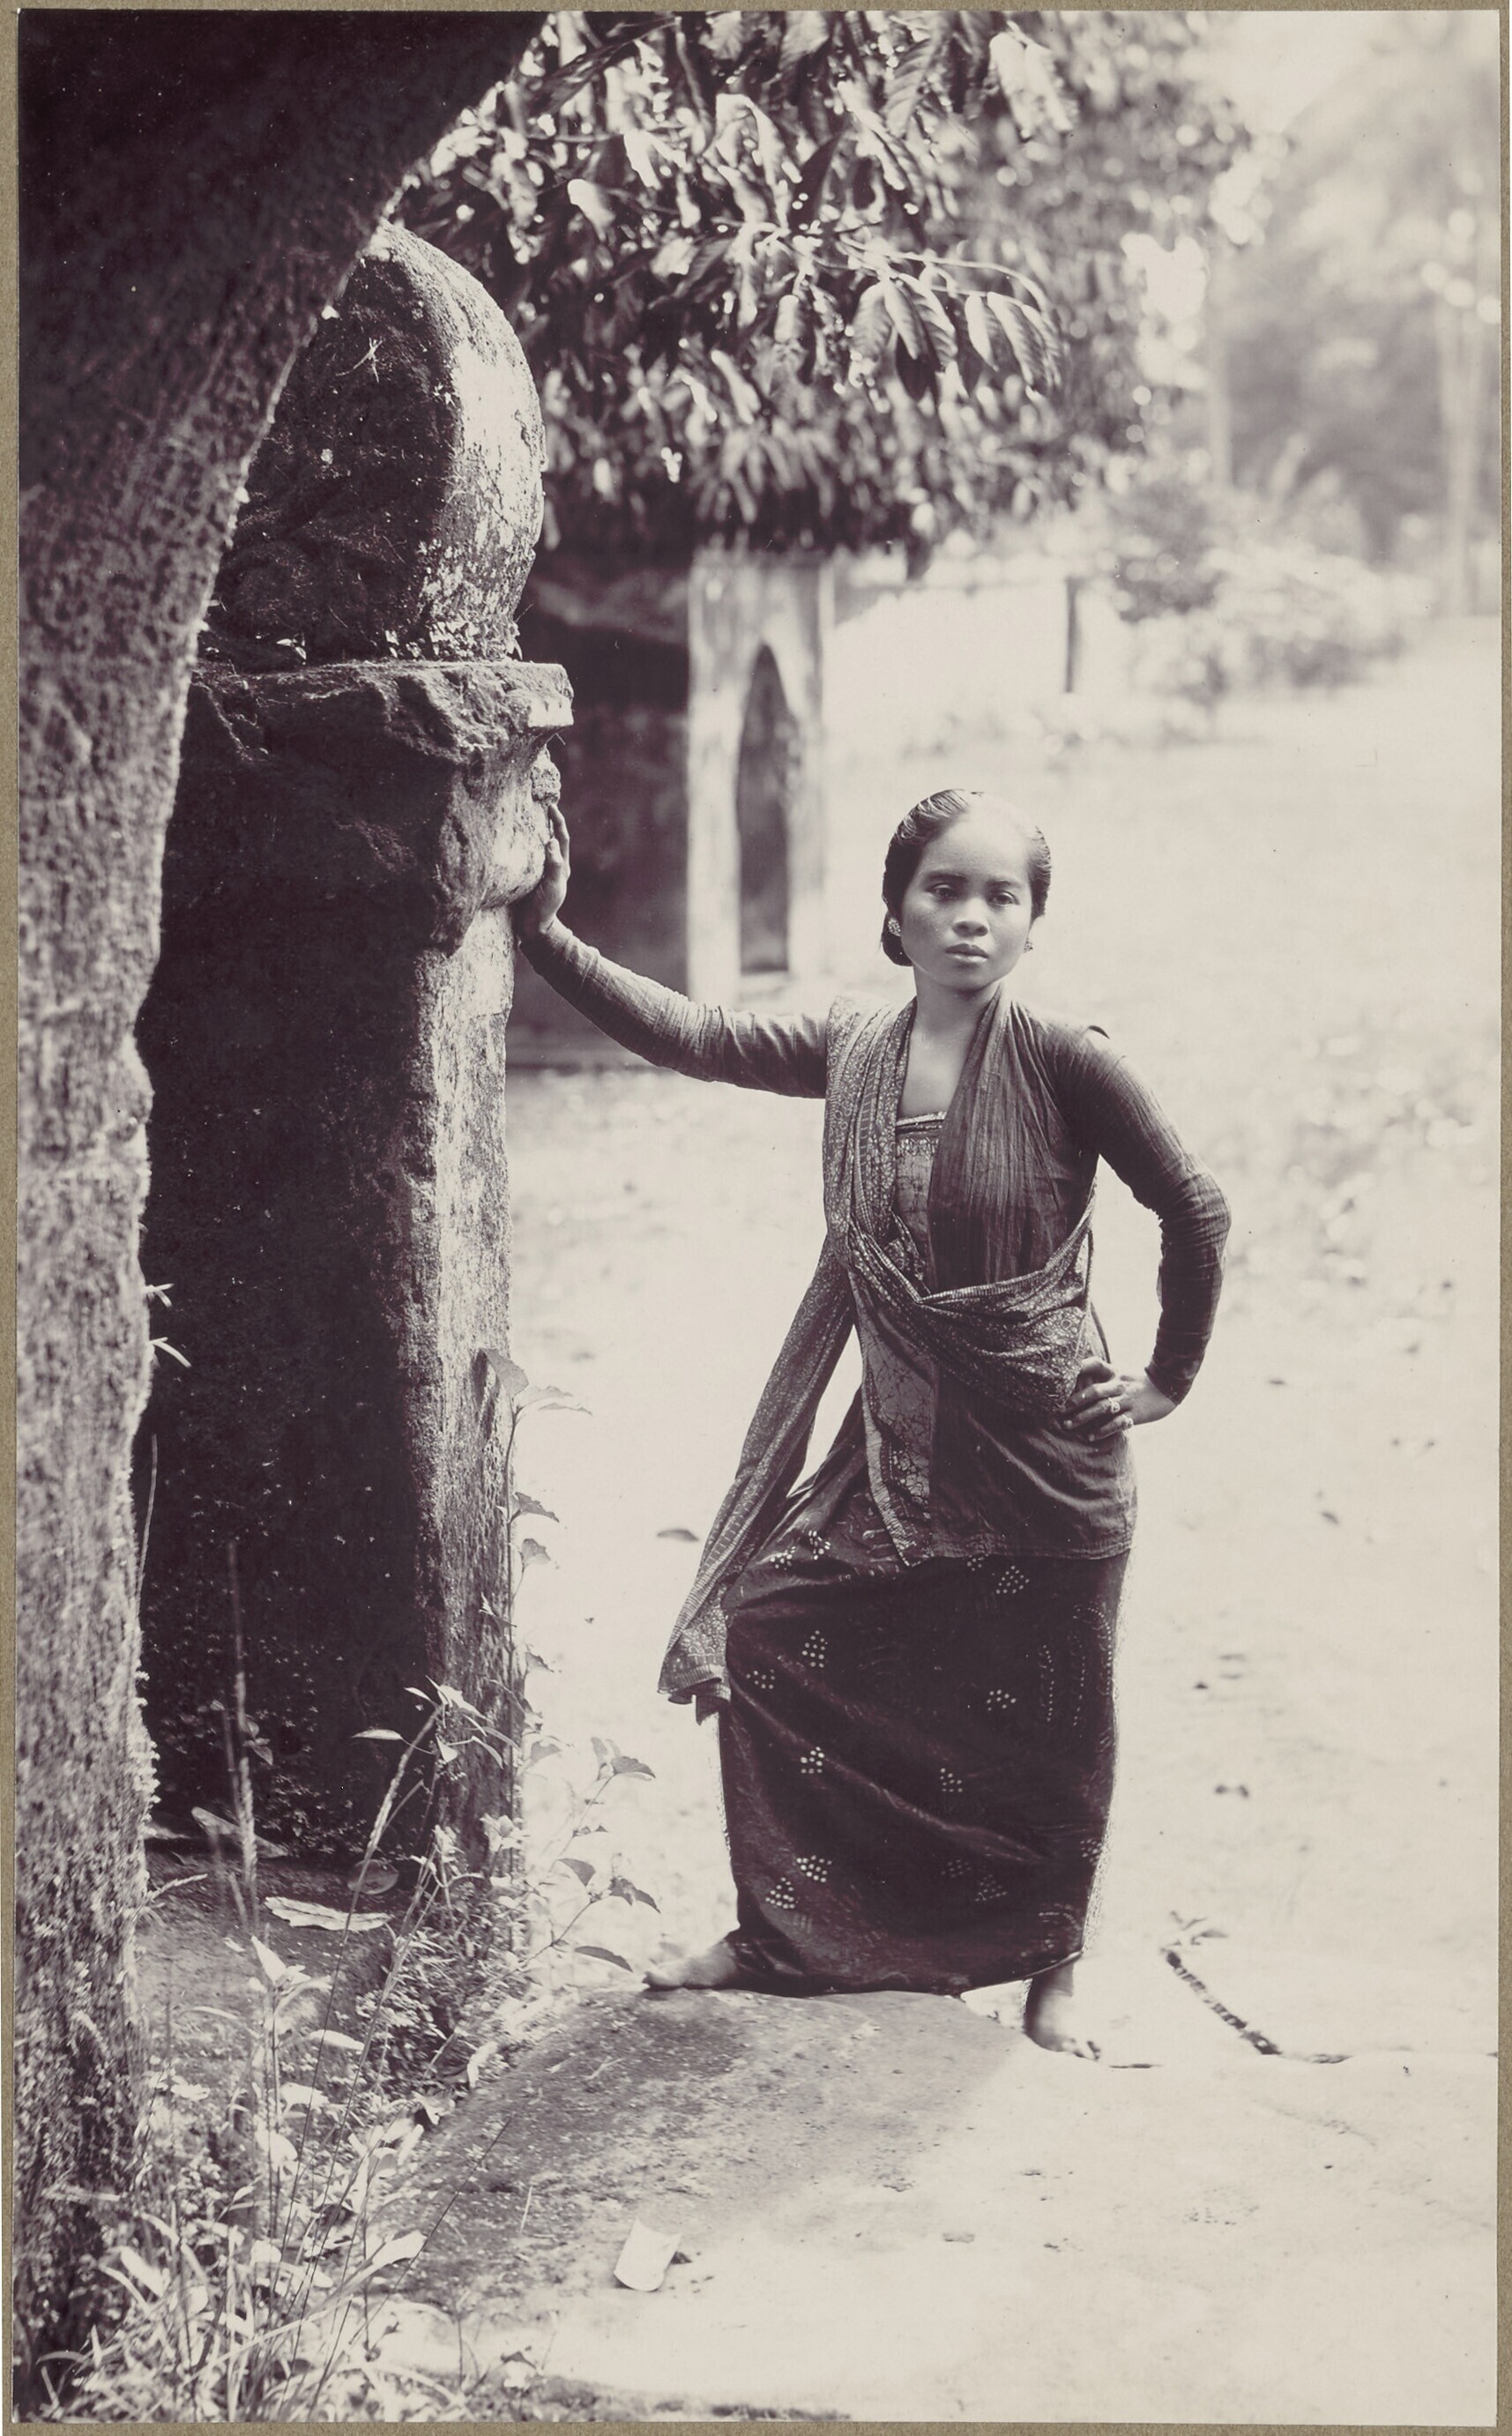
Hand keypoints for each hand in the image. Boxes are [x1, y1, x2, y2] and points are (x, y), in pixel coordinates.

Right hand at [514, 801, 569, 939]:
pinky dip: (522, 844)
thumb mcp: (553, 886)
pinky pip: (525, 856)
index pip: (561, 839)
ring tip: (524, 815)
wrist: (532, 926)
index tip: (551, 807)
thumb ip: (554, 865)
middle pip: (550, 838)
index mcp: (561, 866)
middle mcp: (550, 865)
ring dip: (533, 831)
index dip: (558, 822)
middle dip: (546, 822)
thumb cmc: (545, 907)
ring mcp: (538, 870)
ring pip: (536, 846)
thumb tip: (551, 840)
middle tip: (538, 805)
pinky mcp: (526, 875)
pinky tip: (512, 837)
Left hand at [1062, 1360, 1174, 1443]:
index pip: (1096, 1364)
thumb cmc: (1139, 1380)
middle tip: (1060, 1410)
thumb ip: (1103, 1375)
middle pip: (1094, 1392)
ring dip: (1084, 1417)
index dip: (1080, 1367)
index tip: (1063, 1377)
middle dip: (1075, 1402)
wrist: (1168, 1386)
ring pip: (1102, 1409)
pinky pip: (1117, 1423)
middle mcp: (1119, 1385)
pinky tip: (1091, 1436)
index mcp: (1115, 1372)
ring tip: (1069, 1425)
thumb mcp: (1121, 1372)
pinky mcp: (1136, 1414)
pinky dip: (1103, 1430)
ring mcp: (1128, 1400)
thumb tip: (1079, 1375)